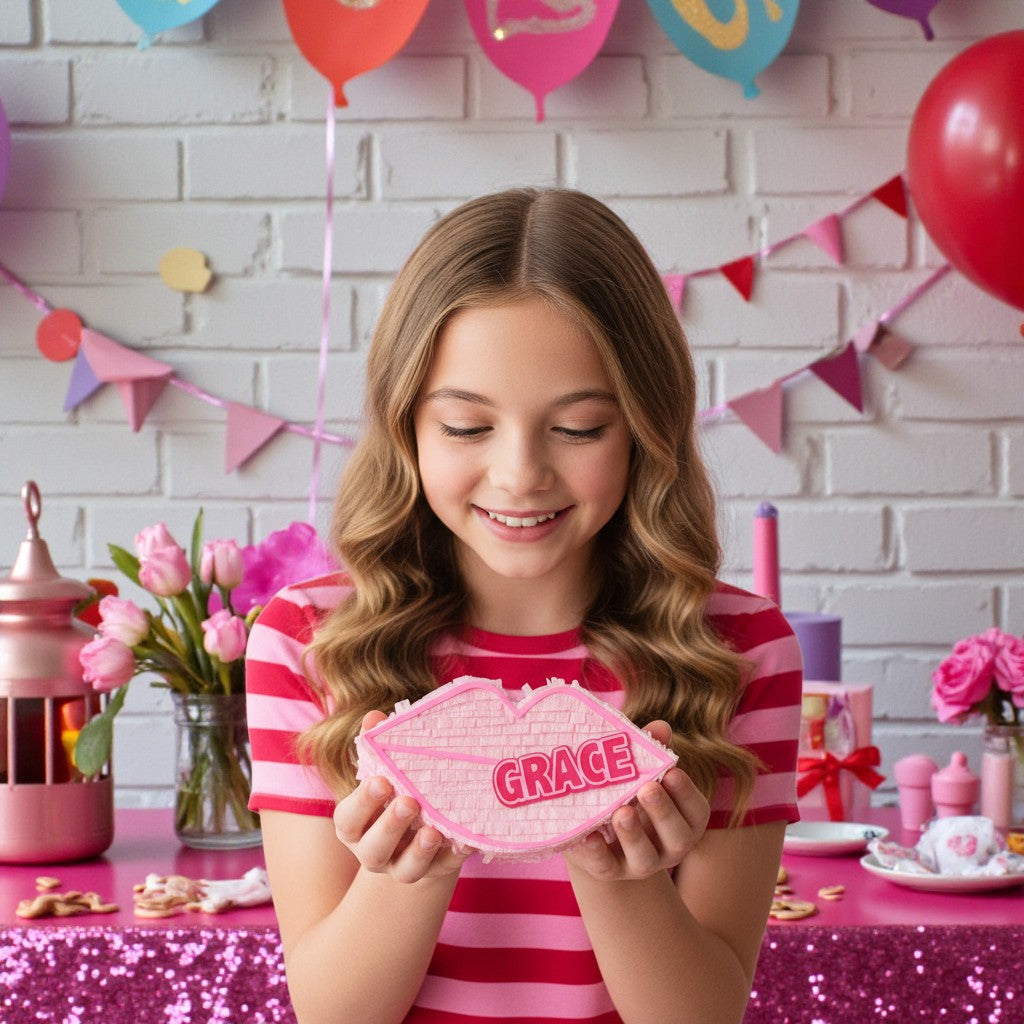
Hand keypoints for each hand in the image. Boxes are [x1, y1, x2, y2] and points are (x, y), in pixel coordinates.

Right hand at [332, 711, 473, 883]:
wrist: (420, 828)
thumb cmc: (396, 788)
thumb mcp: (384, 769)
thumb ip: (378, 745)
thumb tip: (374, 718)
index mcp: (355, 826)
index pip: (349, 820)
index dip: (362, 803)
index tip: (381, 780)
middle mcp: (374, 851)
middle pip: (374, 850)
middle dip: (390, 826)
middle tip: (408, 801)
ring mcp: (403, 866)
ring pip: (406, 870)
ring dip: (419, 852)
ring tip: (433, 831)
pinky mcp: (435, 871)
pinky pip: (444, 869)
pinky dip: (454, 856)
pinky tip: (466, 841)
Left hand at [563, 720, 708, 881]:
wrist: (596, 829)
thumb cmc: (625, 788)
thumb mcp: (636, 770)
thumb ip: (649, 749)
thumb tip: (660, 727)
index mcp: (683, 819)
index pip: (696, 811)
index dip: (687, 793)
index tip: (672, 771)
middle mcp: (668, 846)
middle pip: (677, 838)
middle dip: (663, 813)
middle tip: (647, 788)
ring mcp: (639, 863)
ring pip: (645, 859)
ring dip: (634, 835)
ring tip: (621, 812)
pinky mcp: (609, 870)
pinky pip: (605, 867)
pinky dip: (597, 853)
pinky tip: (589, 836)